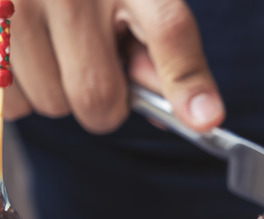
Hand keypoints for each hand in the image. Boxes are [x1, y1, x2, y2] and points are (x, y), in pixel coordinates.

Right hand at [6, 0, 223, 133]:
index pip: (169, 30)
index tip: (203, 121)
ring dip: (57, 96)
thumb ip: (163, 53)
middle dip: (105, 104)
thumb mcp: (137, 1)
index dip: (186, 81)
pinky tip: (24, 55)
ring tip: (53, 51)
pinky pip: (9, 101)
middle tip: (96, 72)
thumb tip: (191, 114)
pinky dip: (19, 94)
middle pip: (97, 96)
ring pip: (50, 103)